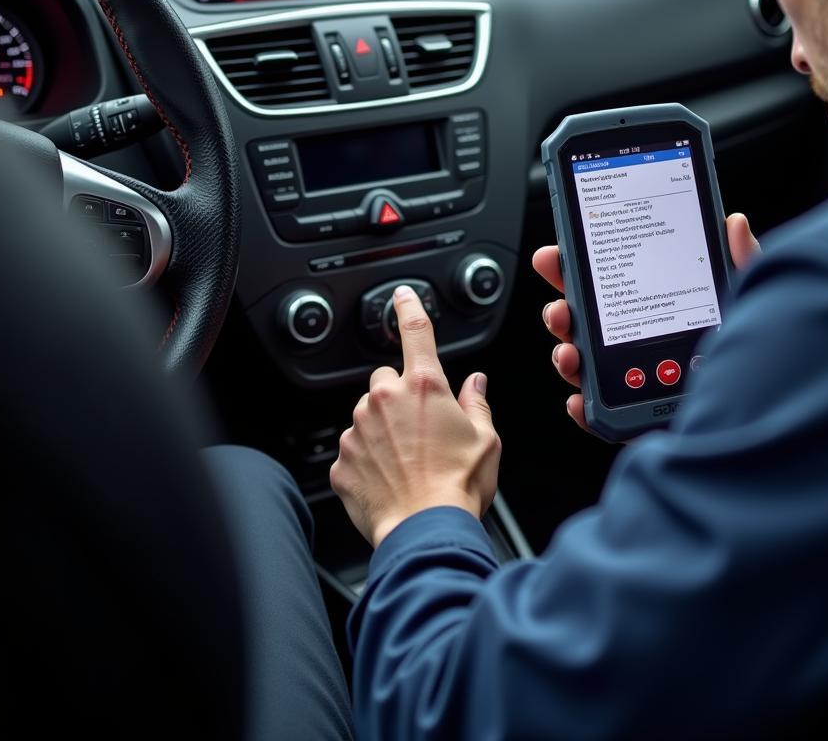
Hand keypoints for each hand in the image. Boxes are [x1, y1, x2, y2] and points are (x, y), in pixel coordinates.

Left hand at [329, 285, 500, 547]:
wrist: (424, 531)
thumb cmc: (459, 486)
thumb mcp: (486, 440)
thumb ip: (477, 403)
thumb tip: (475, 383)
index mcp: (424, 387)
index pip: (415, 333)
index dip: (409, 309)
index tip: (401, 296)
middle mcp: (385, 401)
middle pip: (386, 380)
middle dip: (399, 396)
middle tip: (420, 428)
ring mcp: (358, 430)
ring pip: (366, 415)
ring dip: (381, 429)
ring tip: (407, 462)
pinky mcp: (341, 460)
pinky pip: (353, 450)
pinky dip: (367, 461)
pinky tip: (389, 480)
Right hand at [531, 212, 759, 434]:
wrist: (765, 418)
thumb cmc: (758, 359)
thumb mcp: (748, 303)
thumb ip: (743, 263)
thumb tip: (735, 224)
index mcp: (656, 307)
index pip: (608, 282)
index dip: (576, 268)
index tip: (556, 255)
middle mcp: (639, 341)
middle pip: (585, 322)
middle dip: (560, 312)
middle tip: (559, 309)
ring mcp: (633, 379)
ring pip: (582, 364)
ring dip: (565, 355)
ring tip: (570, 352)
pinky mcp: (635, 416)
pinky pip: (598, 414)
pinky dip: (582, 407)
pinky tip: (579, 399)